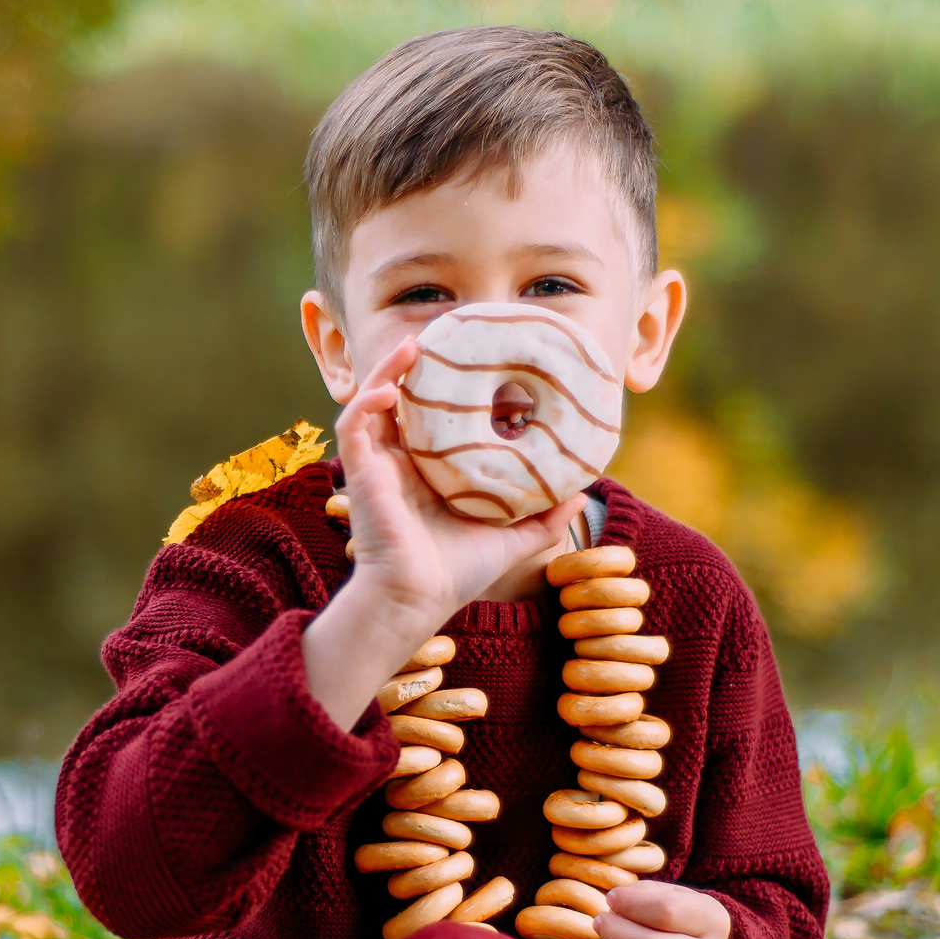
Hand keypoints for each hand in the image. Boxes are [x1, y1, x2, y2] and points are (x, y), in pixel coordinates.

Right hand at [301, 341, 579, 726]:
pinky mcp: (359, 473)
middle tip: (444, 338)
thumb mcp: (513, 538)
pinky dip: (368, 399)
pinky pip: (354, 424)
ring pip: (373, 400)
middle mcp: (399, 462)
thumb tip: (585, 490)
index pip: (433, 417)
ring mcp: (377, 465)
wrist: (417, 600)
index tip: (474, 358)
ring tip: (415, 345)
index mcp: (428, 471)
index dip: (446, 386)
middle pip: (402, 399)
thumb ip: (546, 516)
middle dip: (416, 366)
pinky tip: (390, 387)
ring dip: (388, 369)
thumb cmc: (456, 574)